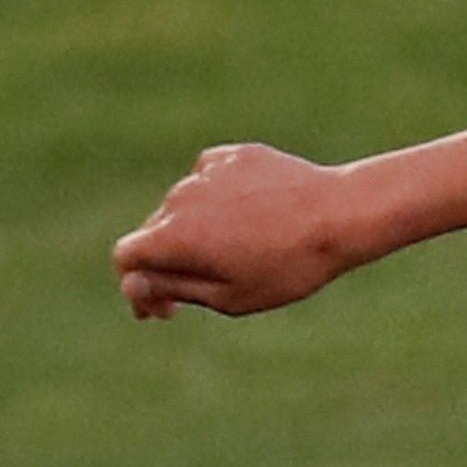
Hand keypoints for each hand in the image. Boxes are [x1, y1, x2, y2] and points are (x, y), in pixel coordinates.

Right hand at [113, 144, 371, 318]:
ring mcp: (205, 173)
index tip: (161, 310)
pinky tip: (250, 219)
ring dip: (197, 232)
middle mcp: (180, 198)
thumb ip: (173, 288)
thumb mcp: (229, 296)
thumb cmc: (288, 267)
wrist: (339, 214)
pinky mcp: (232, 157)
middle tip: (192, 294)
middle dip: (165, 264)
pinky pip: (212, 183)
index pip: (126, 257)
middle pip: (155, 232)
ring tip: (237, 254)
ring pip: (185, 207)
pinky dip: (220, 203)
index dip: (136, 287)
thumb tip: (133, 281)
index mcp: (173, 236)